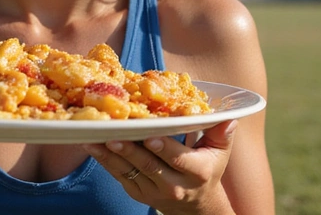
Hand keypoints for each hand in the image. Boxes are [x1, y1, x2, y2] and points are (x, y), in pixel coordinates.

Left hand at [82, 120, 236, 213]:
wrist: (197, 207)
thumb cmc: (208, 169)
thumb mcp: (219, 153)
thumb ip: (221, 133)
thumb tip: (230, 116)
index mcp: (196, 171)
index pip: (177, 158)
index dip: (162, 147)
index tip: (149, 135)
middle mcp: (173, 185)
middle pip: (147, 165)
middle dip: (128, 149)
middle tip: (112, 134)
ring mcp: (153, 192)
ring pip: (128, 171)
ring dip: (108, 154)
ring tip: (91, 138)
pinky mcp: (138, 194)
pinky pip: (118, 175)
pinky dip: (103, 160)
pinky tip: (90, 145)